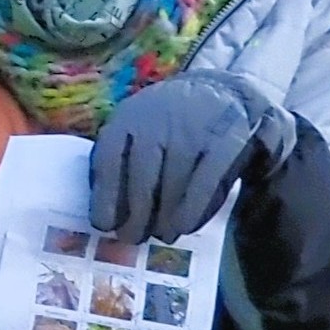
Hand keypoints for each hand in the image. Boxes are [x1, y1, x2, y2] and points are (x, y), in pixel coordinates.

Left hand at [88, 70, 284, 242]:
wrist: (221, 90)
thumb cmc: (167, 124)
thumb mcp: (136, 129)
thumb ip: (120, 162)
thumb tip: (107, 216)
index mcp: (126, 119)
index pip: (109, 160)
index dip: (105, 196)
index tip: (104, 225)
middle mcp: (156, 121)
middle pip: (142, 176)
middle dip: (137, 214)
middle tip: (134, 239)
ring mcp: (192, 129)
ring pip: (174, 181)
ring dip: (166, 215)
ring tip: (162, 235)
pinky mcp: (225, 139)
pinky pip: (207, 177)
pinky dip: (195, 205)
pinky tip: (185, 226)